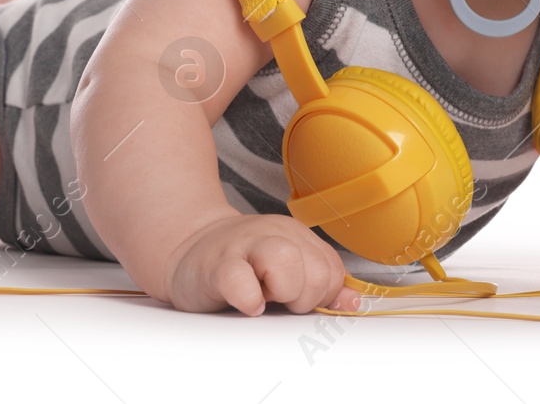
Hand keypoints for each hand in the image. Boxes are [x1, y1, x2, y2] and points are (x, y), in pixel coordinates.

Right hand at [160, 211, 362, 315]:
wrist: (186, 248)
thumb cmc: (239, 265)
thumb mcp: (285, 271)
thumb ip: (319, 285)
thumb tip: (352, 302)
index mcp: (296, 236)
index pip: (333, 271)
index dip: (321, 295)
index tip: (296, 298)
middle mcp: (274, 234)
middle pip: (318, 270)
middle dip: (304, 297)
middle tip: (277, 298)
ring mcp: (245, 246)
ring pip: (287, 262)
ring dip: (281, 291)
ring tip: (263, 298)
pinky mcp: (217, 266)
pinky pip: (241, 281)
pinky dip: (248, 299)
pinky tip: (246, 304)